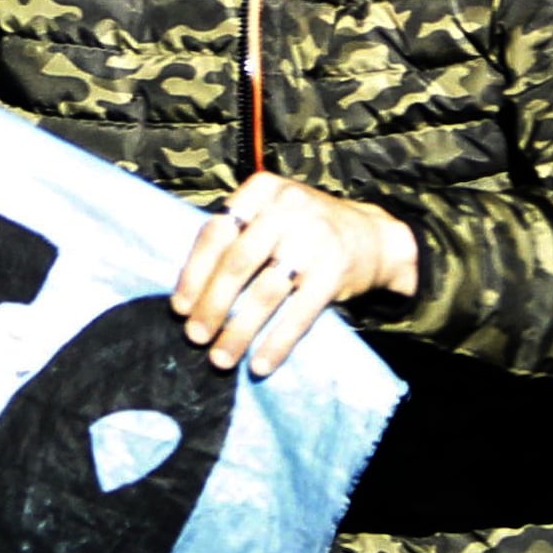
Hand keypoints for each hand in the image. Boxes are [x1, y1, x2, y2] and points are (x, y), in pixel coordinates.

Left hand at [169, 172, 416, 376]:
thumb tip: (189, 295)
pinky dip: (277, 342)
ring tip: (221, 358)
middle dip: (212, 304)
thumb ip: (236, 238)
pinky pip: (299, 313)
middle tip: (195, 336)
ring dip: (239, 331)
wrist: (373, 237)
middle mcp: (290, 208)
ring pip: (266, 292)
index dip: (194, 273)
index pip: (217, 231)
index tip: (180, 308)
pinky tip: (260, 363)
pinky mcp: (337, 270)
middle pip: (238, 262)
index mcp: (263, 190)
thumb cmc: (305, 230)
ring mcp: (316, 238)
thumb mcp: (271, 214)